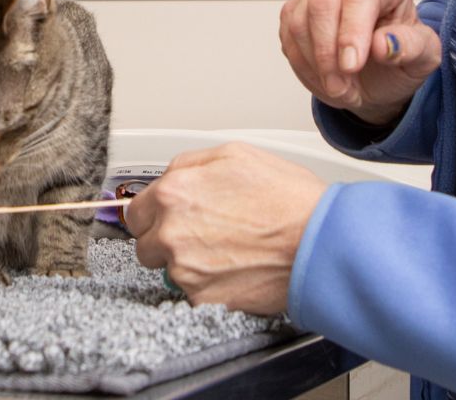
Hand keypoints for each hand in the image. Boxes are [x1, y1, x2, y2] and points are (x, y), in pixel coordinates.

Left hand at [126, 143, 325, 315]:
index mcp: (174, 193)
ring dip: (189, 265)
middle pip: (147, 245)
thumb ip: (189, 165)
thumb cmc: (288, 199)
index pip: (135, 212)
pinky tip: (235, 270)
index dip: (154, 215)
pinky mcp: (204, 300)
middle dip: (167, 241)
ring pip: (169, 272)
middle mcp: (172, 233)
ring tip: (227, 251)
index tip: (166, 218)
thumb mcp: (235, 155)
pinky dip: (210, 287)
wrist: (320, 243)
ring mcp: (186, 270)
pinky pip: (193, 295)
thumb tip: (169, 177)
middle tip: (202, 235)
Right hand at [280, 0, 440, 125]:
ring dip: (315, 64)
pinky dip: (303, 64)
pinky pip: (288, 35)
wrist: (379, 72)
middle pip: (322, 5)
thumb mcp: (424, 57)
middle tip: (343, 87)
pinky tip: (323, 77)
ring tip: (340, 87)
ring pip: (299, 22)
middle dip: (328, 54)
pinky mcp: (296, 9)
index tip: (352, 65)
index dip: (352, 32)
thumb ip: (411, 47)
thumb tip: (384, 43)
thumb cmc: (400, 56)